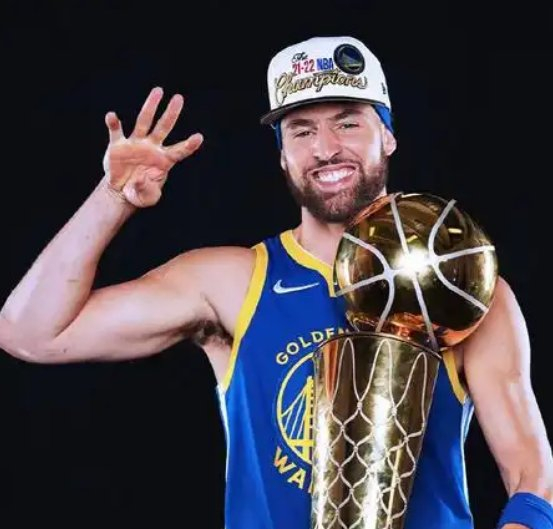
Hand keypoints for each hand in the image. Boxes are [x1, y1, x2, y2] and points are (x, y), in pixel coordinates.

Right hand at [102, 86, 203, 206]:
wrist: (121, 191)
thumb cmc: (140, 192)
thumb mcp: (148, 198)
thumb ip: (148, 190)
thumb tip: (142, 178)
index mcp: (164, 160)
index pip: (179, 151)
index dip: (189, 145)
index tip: (199, 137)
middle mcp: (152, 147)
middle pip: (163, 127)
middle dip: (171, 113)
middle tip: (179, 98)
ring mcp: (135, 144)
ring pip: (144, 122)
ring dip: (150, 106)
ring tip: (158, 91)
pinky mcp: (118, 146)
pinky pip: (116, 132)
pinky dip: (113, 124)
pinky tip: (112, 116)